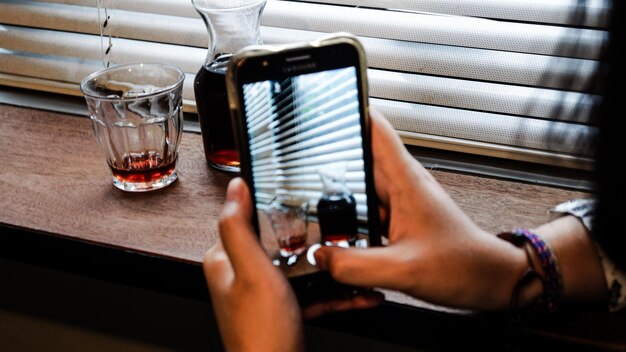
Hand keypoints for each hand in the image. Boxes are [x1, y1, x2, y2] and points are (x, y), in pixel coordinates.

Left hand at [204, 178, 384, 350]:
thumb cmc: (260, 334)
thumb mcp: (252, 272)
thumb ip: (240, 228)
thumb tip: (236, 187)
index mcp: (226, 261)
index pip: (249, 218)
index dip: (275, 206)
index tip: (300, 196)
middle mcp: (243, 276)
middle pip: (282, 242)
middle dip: (312, 238)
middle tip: (337, 230)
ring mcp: (265, 294)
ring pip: (302, 267)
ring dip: (330, 266)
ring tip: (354, 259)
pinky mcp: (285, 310)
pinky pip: (313, 292)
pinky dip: (335, 292)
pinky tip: (358, 292)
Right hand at [314, 108, 526, 310]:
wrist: (488, 279)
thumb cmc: (462, 265)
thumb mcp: (402, 270)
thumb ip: (356, 266)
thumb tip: (321, 257)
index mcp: (405, 181)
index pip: (374, 127)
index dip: (348, 110)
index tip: (322, 109)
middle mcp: (401, 185)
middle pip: (357, 158)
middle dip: (329, 161)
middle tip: (300, 173)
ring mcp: (400, 201)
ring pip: (359, 187)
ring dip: (338, 195)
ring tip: (313, 206)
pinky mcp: (399, 219)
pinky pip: (366, 211)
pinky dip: (350, 219)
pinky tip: (339, 235)